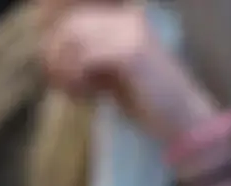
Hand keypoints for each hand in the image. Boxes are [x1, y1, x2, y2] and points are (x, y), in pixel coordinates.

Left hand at [39, 2, 217, 144]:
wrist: (181, 120)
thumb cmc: (145, 102)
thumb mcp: (109, 74)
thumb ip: (85, 59)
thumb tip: (49, 57)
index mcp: (123, 21)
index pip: (73, 20)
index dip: (56, 48)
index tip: (58, 78)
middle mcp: (127, 20)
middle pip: (70, 27)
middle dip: (56, 58)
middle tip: (63, 88)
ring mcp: (130, 33)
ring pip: (74, 40)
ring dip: (67, 71)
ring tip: (79, 95)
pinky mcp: (130, 52)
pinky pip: (86, 58)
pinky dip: (80, 80)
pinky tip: (92, 97)